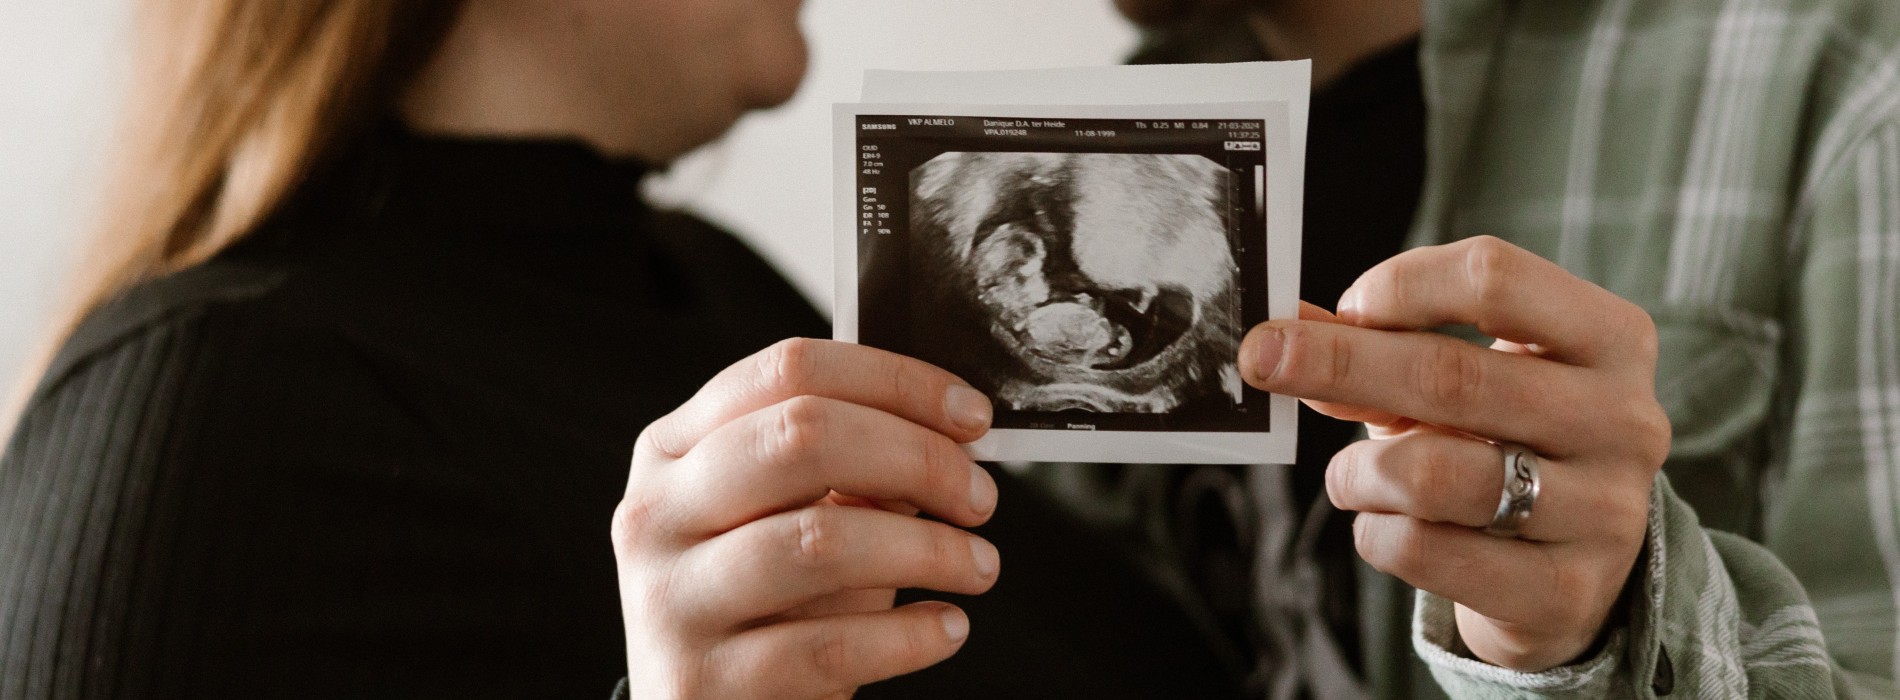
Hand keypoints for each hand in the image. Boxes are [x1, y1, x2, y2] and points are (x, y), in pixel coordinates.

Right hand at [613, 338, 1001, 698]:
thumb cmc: (766, 606)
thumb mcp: (792, 519)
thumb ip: (851, 468)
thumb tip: (952, 433)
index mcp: (675, 448)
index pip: (790, 370)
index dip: (896, 382)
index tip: (972, 415)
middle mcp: (656, 513)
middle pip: (802, 437)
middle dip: (916, 457)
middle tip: (979, 497)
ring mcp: (670, 599)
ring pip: (820, 541)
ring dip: (927, 549)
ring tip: (979, 565)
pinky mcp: (701, 683)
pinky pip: (830, 645)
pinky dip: (909, 635)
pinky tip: (946, 628)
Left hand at [1239, 236, 1670, 670]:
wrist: (1581, 573)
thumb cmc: (1511, 447)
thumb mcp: (1464, 385)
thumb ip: (1381, 349)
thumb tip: (1290, 327)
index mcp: (1610, 339)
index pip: (1494, 278)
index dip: (1400, 285)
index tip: (1344, 306)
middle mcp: (1623, 419)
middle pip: (1454, 374)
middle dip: (1339, 362)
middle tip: (1262, 358)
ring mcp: (1604, 512)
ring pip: (1436, 473)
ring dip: (1358, 470)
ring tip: (1345, 476)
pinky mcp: (1565, 591)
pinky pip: (1428, 551)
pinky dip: (1376, 532)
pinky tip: (1379, 525)